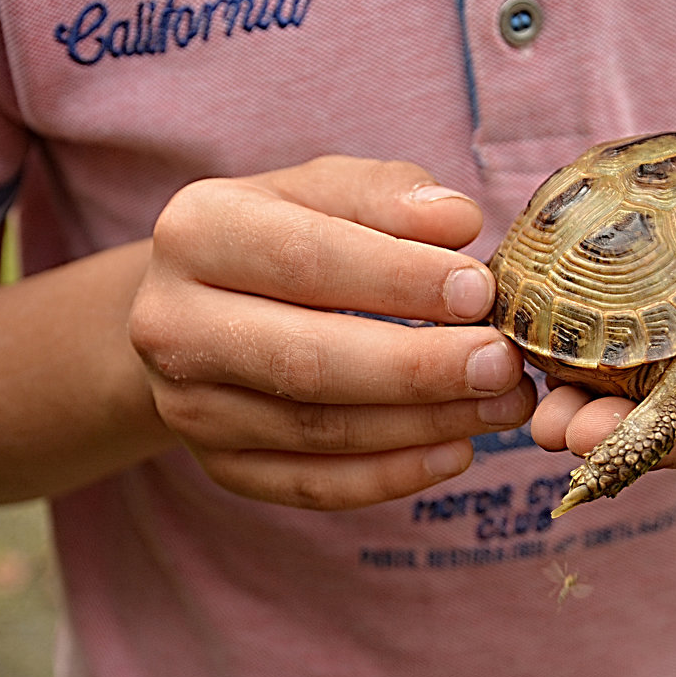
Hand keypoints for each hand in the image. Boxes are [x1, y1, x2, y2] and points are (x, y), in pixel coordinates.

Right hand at [129, 157, 533, 508]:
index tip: (481, 292)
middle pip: (307, 359)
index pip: (307, 260)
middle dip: (419, 367)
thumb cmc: (282, 237)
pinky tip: (456, 451)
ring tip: (503, 405)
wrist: (198, 309)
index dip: (400, 280)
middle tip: (503, 365)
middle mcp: (172, 324)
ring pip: (318, 430)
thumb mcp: (324, 191)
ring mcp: (188, 407)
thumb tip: (458, 221)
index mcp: (195, 232)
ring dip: (424, 424)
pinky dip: (391, 476)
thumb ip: (387, 195)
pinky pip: (312, 485)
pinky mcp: (219, 466)